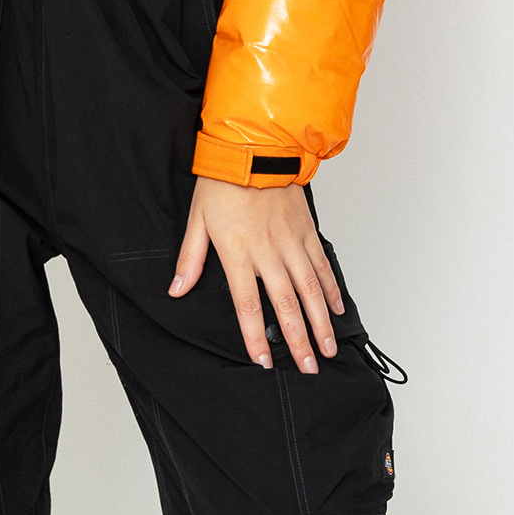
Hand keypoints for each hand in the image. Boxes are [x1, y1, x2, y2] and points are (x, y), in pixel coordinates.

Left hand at [170, 175, 344, 372]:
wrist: (255, 146)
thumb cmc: (222, 182)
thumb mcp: (197, 220)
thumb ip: (191, 258)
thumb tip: (176, 290)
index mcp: (238, 252)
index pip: (247, 305)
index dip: (255, 336)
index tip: (264, 361)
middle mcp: (268, 252)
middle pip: (286, 305)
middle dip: (298, 340)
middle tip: (309, 368)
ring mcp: (292, 242)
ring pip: (310, 290)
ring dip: (321, 323)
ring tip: (328, 349)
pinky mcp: (307, 230)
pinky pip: (322, 265)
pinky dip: (331, 289)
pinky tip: (337, 310)